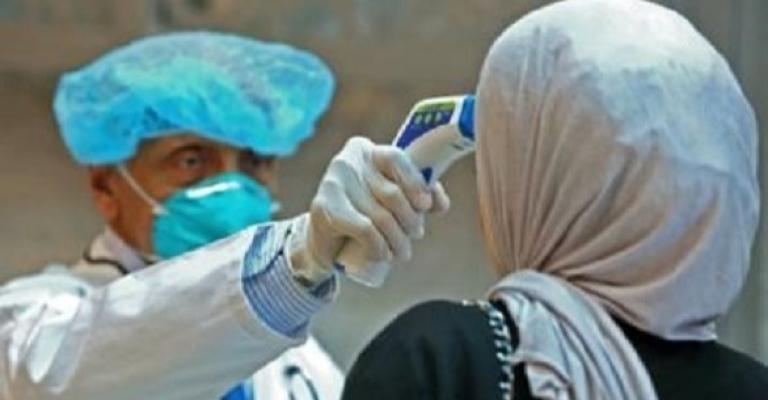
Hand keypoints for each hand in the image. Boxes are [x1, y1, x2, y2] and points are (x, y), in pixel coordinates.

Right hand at [288, 136, 449, 284]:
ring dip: (398, 241)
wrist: (325, 242)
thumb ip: (419, 193)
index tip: (426, 206)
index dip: (416, 183)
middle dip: (410, 220)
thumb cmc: (364, 213)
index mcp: (365, 151)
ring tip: (402, 252)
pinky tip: (382, 254)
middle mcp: (346, 162)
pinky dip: (378, 247)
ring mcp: (332, 184)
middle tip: (416, 234)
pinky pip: (365, 229)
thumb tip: (440, 204)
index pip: (396, 158)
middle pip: (392, 193)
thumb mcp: (392, 199)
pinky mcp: (323, 209)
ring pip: (381, 217)